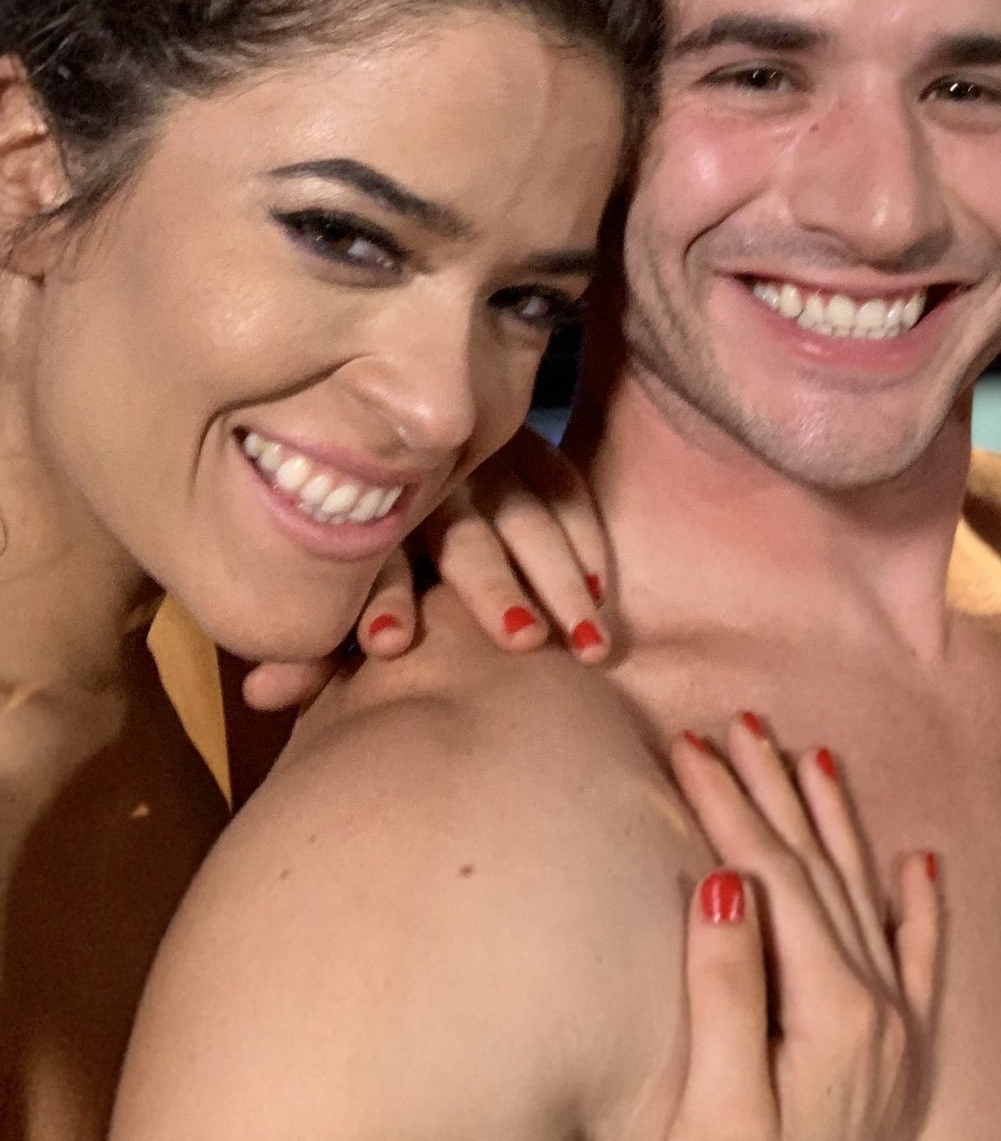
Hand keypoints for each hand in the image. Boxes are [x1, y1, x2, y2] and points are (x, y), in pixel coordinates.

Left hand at [240, 427, 610, 711]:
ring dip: (560, 579)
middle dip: (493, 590)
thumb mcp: (327, 590)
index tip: (392, 644)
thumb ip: (304, 644)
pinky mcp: (521, 448)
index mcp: (367, 521)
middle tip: (521, 643)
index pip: (374, 559)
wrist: (385, 444)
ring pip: (526, 515)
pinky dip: (584, 535)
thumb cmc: (358, 551)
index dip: (381, 600)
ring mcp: (480, 461)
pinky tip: (601, 590)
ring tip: (590, 646)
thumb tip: (258, 695)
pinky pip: (562, 485)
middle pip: (464, 540)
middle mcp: (426, 487)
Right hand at [659, 715, 940, 1140]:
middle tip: (734, 724)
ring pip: (863, 897)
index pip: (777, 877)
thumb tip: (727, 881)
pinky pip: (920, 966)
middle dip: (772, 793)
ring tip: (807, 753)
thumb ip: (726, 993)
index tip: (687, 747)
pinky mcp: (898, 1064)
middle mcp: (883, 1012)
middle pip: (820, 872)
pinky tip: (921, 863)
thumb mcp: (715, 1112)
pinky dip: (921, 910)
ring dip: (832, 824)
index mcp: (838, 1014)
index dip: (731, 808)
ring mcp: (896, 1036)